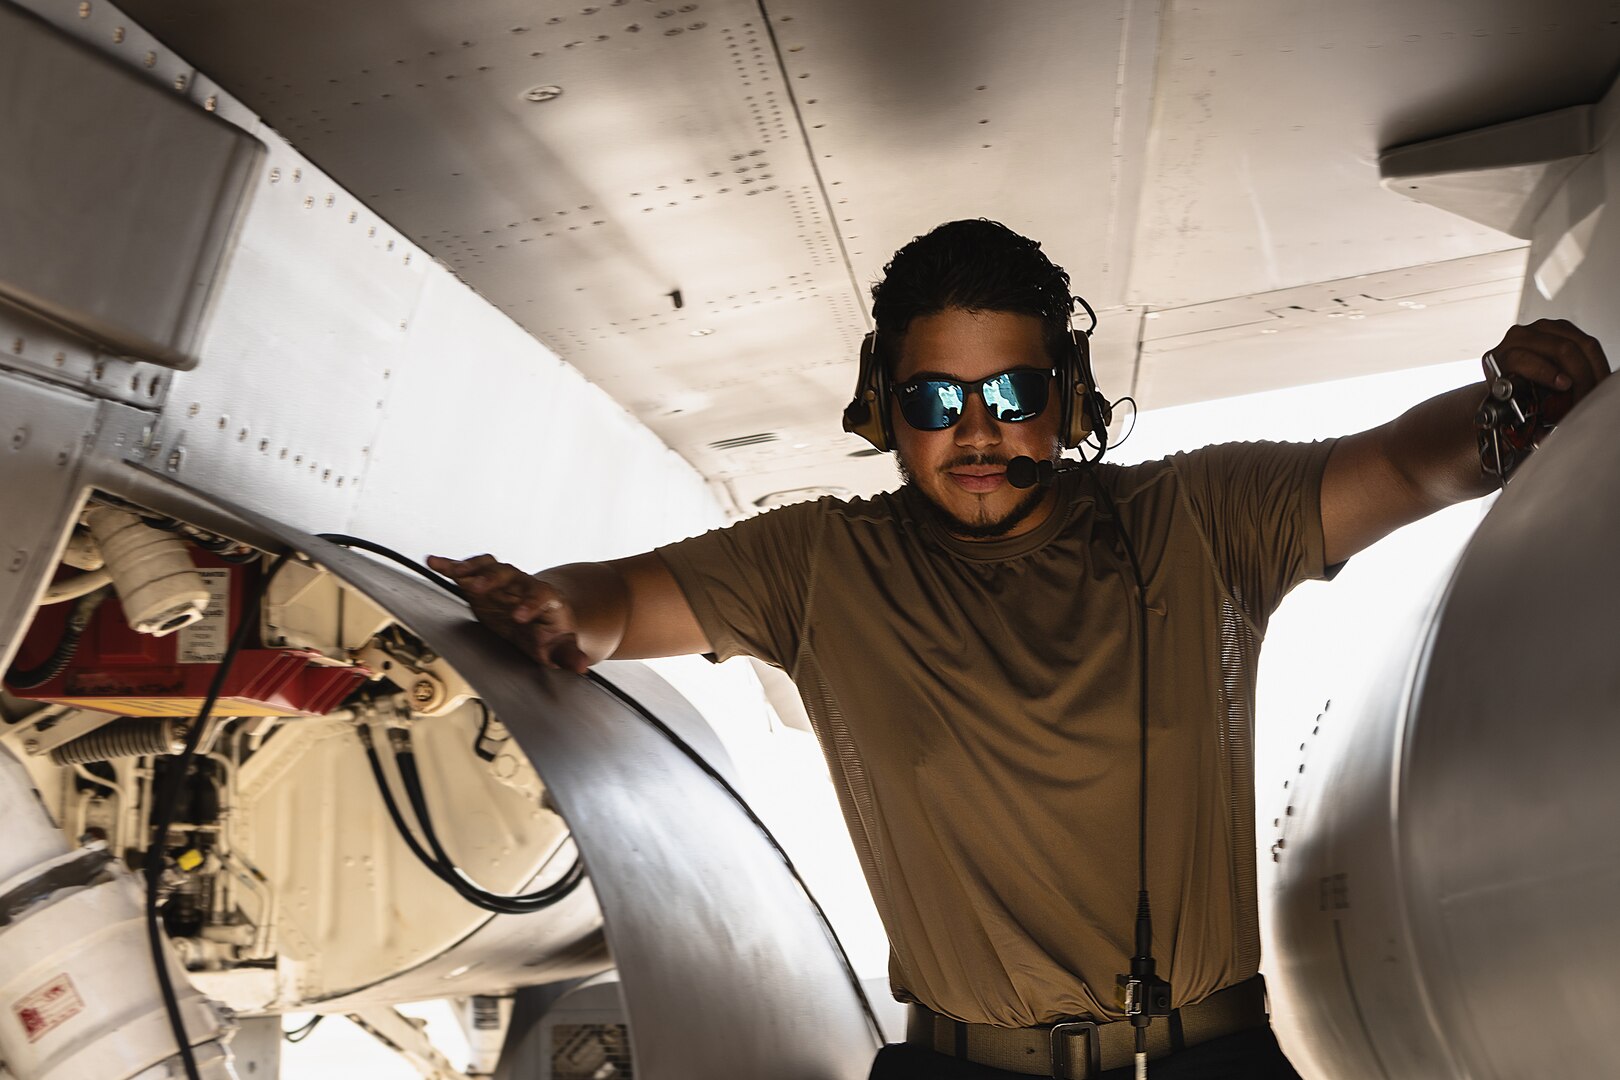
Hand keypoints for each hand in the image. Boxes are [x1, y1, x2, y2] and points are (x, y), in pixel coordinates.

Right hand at [425, 554, 590, 672]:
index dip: (531, 603)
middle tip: (479, 587)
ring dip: (471, 568)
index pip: (541, 596)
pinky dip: (450, 566)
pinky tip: (433, 562)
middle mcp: (522, 585)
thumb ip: (569, 655)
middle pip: (510, 575)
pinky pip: (467, 571)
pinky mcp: (482, 582)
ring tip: (453, 570)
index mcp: (545, 599)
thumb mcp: (560, 646)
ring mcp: (502, 581)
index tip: (519, 617)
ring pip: (488, 567)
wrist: (540, 617)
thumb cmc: (550, 633)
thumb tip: (581, 666)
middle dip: (495, 579)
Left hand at [1483, 319, 1609, 403]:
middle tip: (1587, 397)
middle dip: (1580, 376)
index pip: (1521, 358)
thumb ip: (1523, 413)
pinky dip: (1597, 362)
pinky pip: (1587, 342)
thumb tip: (1541, 436)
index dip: (1545, 373)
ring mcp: (1540, 329)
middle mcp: (1518, 337)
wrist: (1508, 377)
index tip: (1564, 386)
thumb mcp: (1510, 404)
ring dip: (1594, 369)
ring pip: (1580, 343)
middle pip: (1561, 349)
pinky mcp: (1561, 328)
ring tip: (1597, 389)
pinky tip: (1599, 378)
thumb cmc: (1511, 393)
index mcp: (1498, 357)